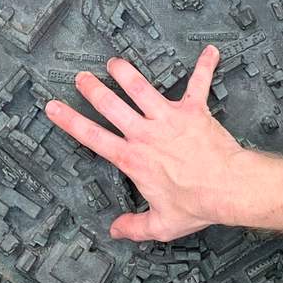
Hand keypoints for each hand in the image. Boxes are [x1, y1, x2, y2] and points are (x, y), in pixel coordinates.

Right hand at [44, 46, 246, 241]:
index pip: (93, 137)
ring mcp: (168, 118)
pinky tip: (210, 52)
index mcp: (133, 158)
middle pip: (111, 105)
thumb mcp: (161, 224)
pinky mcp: (193, 111)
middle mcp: (145, 133)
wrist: (228, 187)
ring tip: (115, 61)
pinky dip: (204, 67)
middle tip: (81, 77)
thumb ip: (135, 226)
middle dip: (93, 89)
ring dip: (126, 72)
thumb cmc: (196, 204)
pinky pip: (198, 84)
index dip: (69, 121)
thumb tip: (115, 231)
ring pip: (141, 88)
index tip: (53, 107)